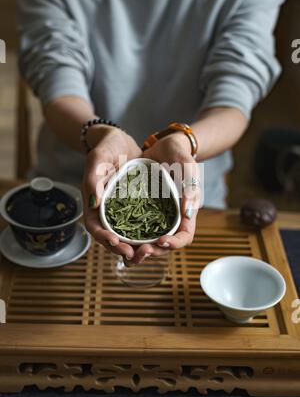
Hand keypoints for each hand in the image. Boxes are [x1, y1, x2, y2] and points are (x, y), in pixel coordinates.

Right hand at [83, 125, 141, 259]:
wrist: (120, 141)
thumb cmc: (106, 148)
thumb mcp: (98, 159)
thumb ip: (93, 178)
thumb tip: (93, 203)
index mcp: (93, 203)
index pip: (95, 227)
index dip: (104, 238)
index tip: (116, 243)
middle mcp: (106, 211)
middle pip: (110, 236)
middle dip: (121, 248)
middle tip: (135, 255)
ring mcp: (120, 210)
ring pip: (125, 234)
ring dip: (134, 245)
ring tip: (147, 252)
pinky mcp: (134, 206)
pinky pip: (139, 223)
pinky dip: (145, 233)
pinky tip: (158, 237)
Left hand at [126, 131, 201, 264]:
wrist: (163, 144)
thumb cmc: (179, 154)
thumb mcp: (187, 167)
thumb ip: (190, 187)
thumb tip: (189, 214)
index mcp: (185, 212)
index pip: (184, 236)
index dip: (174, 244)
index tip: (161, 241)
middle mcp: (170, 218)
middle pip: (163, 244)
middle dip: (152, 251)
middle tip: (138, 252)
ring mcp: (155, 215)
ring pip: (147, 239)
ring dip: (137, 249)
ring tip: (125, 251)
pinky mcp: (141, 209)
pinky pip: (134, 227)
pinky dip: (126, 235)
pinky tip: (114, 236)